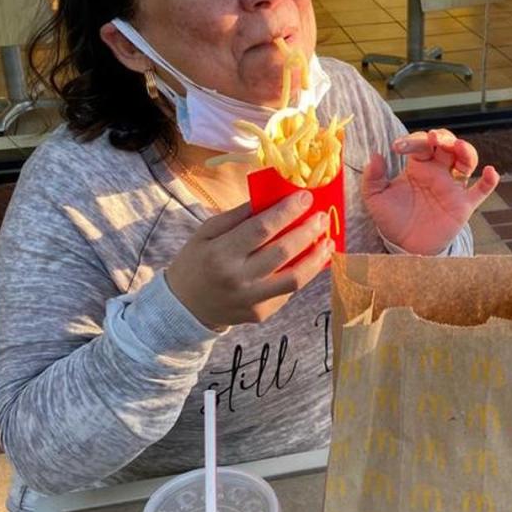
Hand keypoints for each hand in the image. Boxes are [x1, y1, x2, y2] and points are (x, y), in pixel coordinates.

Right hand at [165, 192, 331, 330]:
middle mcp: (238, 279)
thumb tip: (272, 197)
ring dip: (316, 258)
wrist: (184, 307)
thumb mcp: (206, 232)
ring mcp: (251, 300)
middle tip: (322, 216)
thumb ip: (239, 215)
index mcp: (221, 254)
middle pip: (283, 252)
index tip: (305, 197)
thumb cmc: (196, 262)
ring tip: (327, 241)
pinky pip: (288, 292)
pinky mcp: (260, 314)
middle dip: (308, 231)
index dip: (287, 212)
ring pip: (295, 279)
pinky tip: (311, 261)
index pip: (262, 229)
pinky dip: (302, 274)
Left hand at [361, 129, 499, 255]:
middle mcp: (438, 172)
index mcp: (418, 166)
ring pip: (467, 161)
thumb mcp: (376, 199)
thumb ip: (373, 178)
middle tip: (433, 138)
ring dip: (465, 150)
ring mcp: (453, 187)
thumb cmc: (392, 219)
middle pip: (448, 145)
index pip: (421, 145)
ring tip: (457, 146)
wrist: (405, 247)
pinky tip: (491, 171)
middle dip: (443, 137)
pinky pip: (481, 190)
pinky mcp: (464, 205)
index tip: (396, 147)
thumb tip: (374, 156)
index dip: (412, 141)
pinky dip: (490, 181)